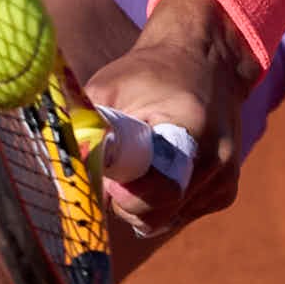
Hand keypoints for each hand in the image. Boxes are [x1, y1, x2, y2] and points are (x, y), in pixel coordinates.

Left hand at [81, 0, 250, 239]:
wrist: (206, 61)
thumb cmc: (150, 73)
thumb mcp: (110, 87)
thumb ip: (85, 126)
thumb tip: (59, 161)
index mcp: (192, 131)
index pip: (155, 192)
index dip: (121, 192)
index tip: (107, 174)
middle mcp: (217, 162)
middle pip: (156, 216)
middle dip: (124, 201)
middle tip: (115, 169)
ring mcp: (225, 181)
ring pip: (163, 221)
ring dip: (140, 202)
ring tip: (141, 161)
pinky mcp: (225, 193)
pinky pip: (177, 216)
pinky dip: (159, 201)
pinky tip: (160, 166)